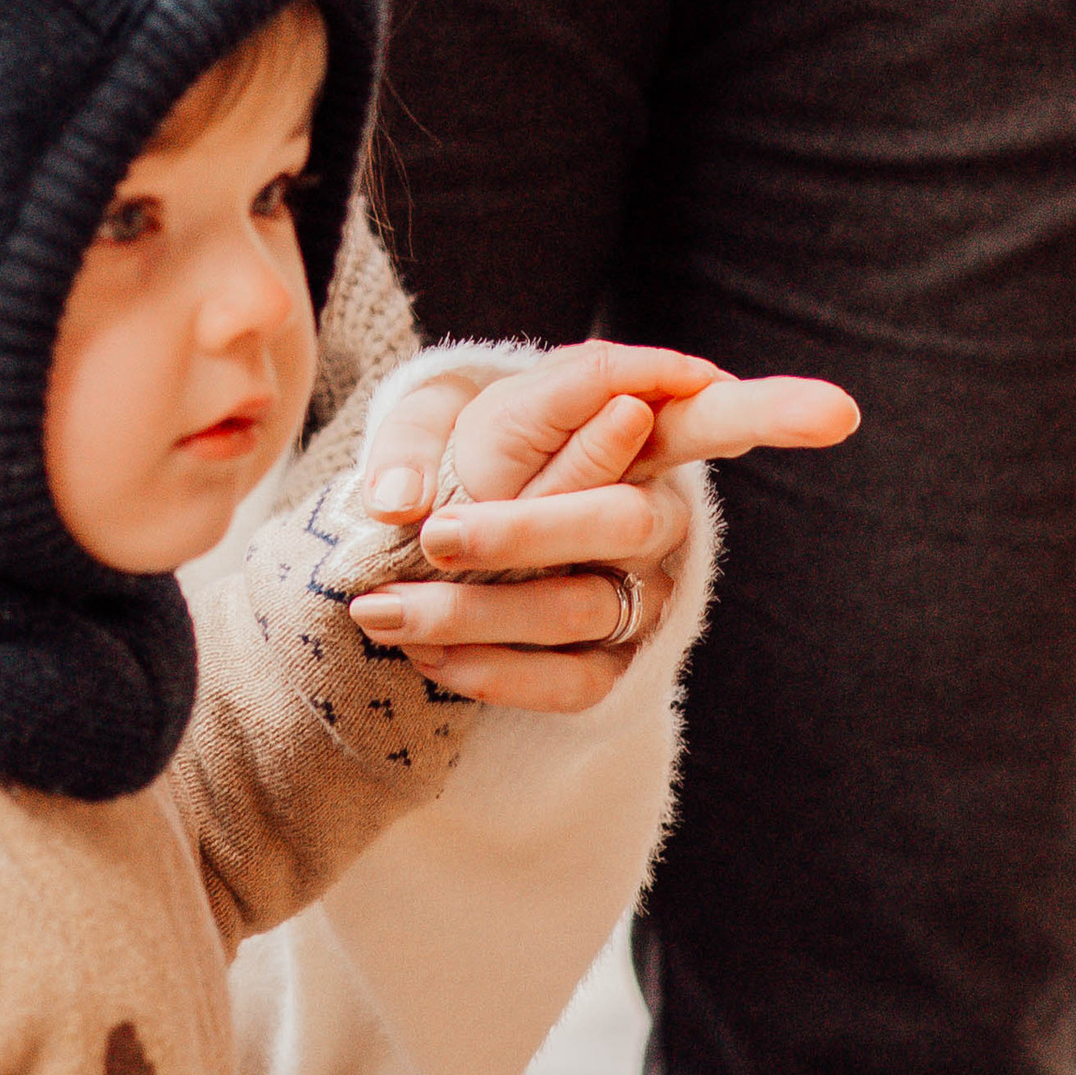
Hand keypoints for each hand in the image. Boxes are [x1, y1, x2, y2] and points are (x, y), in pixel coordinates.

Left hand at [348, 341, 858, 705]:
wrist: (450, 551)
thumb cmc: (460, 457)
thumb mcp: (430, 421)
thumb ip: (414, 440)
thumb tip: (396, 499)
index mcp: (622, 423)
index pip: (664, 402)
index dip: (698, 393)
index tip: (646, 406)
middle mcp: (651, 508)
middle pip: (620, 519)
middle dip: (522, 532)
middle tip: (433, 537)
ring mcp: (642, 590)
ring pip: (577, 605)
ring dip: (471, 612)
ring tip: (377, 610)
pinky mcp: (618, 663)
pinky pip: (568, 681)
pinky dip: (490, 672)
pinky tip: (425, 657)